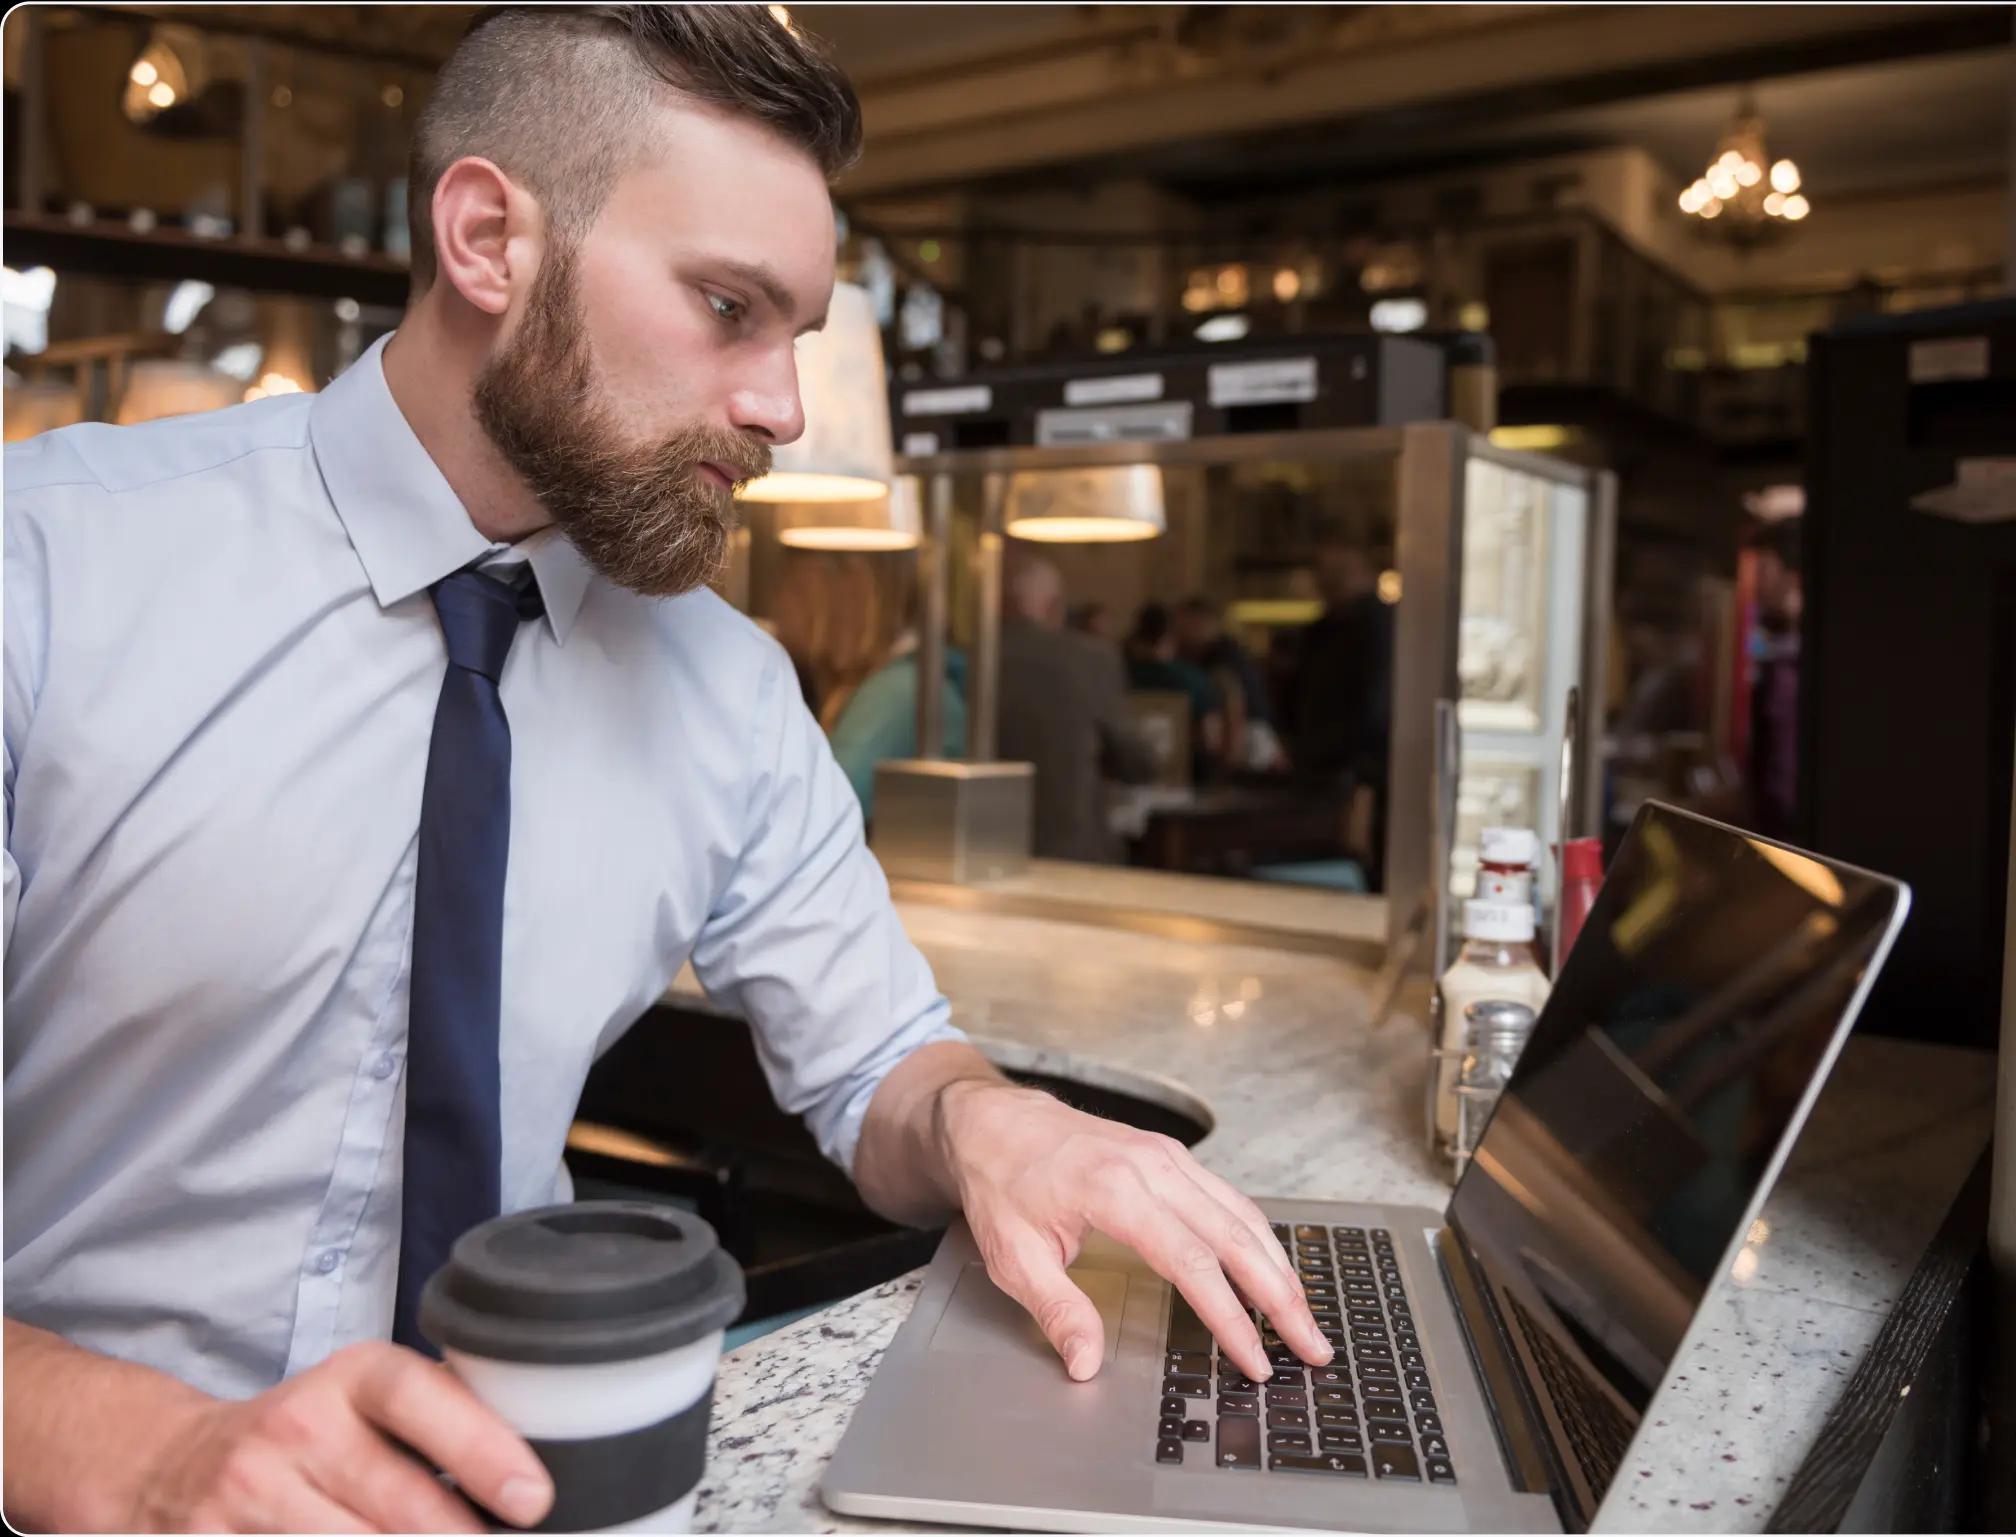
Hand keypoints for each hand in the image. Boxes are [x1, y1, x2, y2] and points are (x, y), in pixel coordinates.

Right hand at [127, 1342, 552, 1532]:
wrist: (168, 1465)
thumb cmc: (307, 1437)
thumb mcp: (366, 1401)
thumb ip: (443, 1416)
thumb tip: (544, 1457)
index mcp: (349, 1379)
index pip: (416, 1398)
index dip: (479, 1447)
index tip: (533, 1498)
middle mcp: (294, 1429)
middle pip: (396, 1505)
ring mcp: (244, 1496)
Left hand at [935, 1079, 1331, 1384]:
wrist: (992, 1119)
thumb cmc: (1000, 1182)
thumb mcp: (1011, 1255)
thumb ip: (1056, 1310)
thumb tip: (1086, 1363)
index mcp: (1115, 1190)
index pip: (1192, 1263)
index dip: (1230, 1318)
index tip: (1255, 1360)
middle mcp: (1152, 1166)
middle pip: (1235, 1237)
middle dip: (1280, 1296)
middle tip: (1313, 1345)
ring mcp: (1166, 1156)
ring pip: (1242, 1215)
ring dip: (1279, 1267)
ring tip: (1304, 1317)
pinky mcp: (1170, 1156)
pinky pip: (1228, 1198)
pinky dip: (1258, 1238)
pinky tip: (1270, 1269)